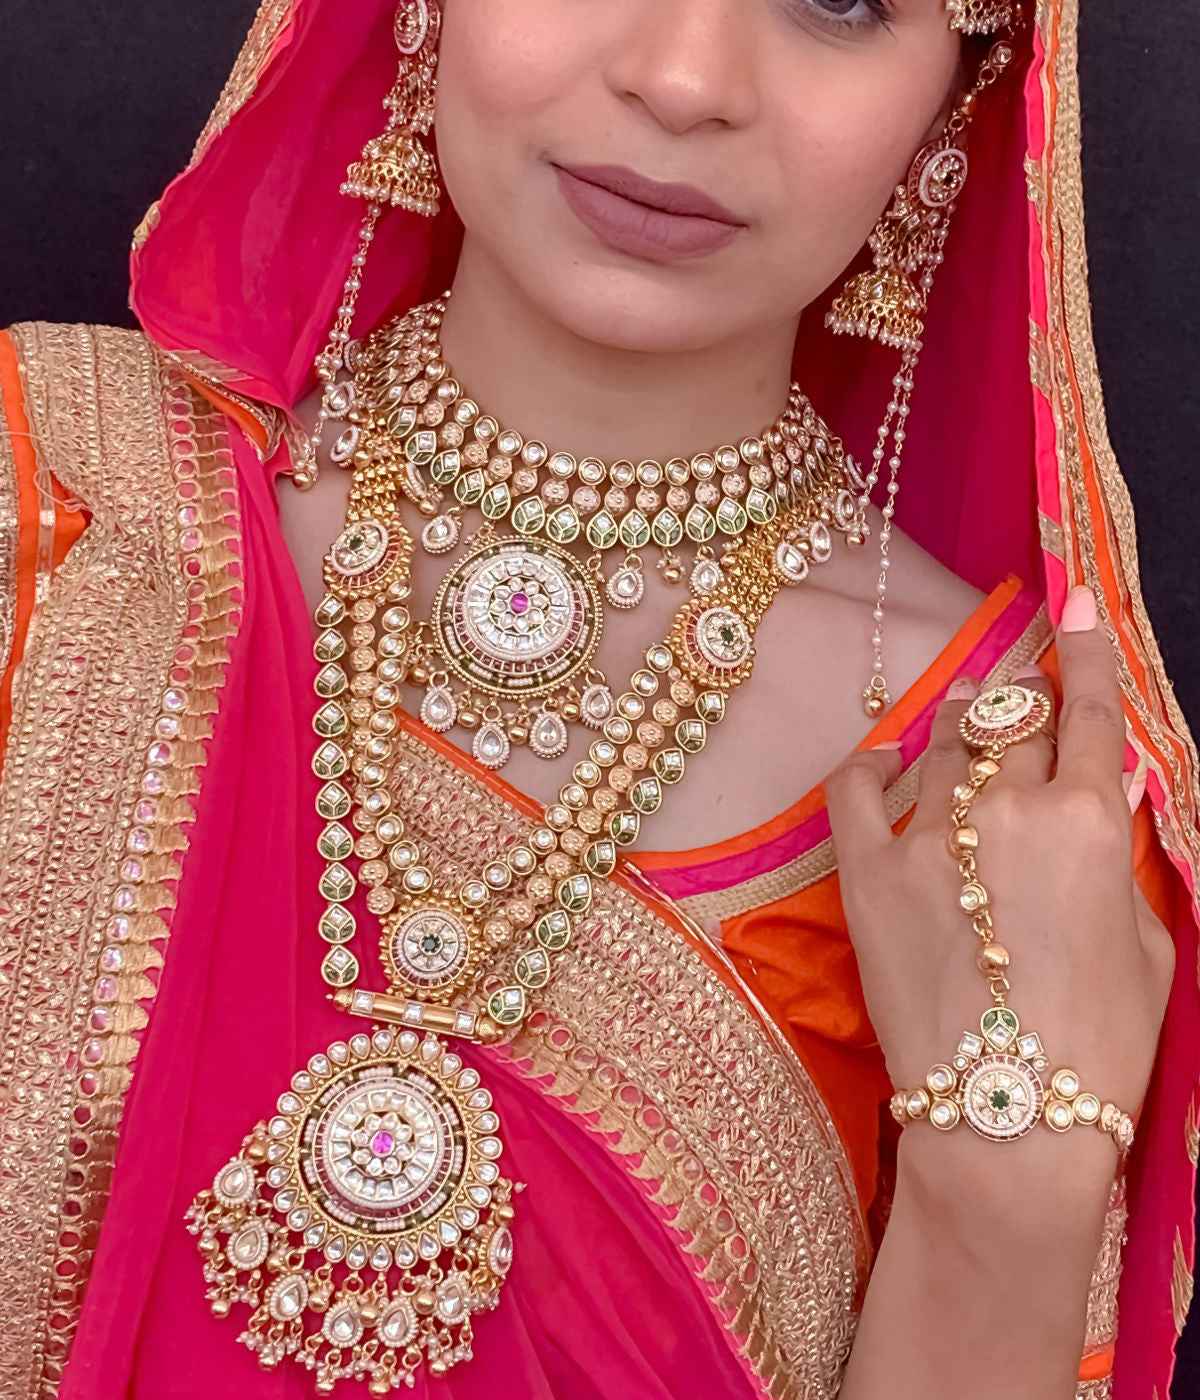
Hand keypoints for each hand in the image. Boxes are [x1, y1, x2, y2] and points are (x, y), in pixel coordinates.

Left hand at [825, 585, 1173, 1203]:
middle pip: (1012, 720)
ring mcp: (928, 839)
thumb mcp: (1150, 946)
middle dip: (1022, 711)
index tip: (1071, 608)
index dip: (1083, 652)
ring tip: (968, 750)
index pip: (1088, 710)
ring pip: (944, 743)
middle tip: (1022, 720)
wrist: (1008, 1127)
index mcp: (1087, 823)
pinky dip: (870, 763)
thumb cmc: (1100, 1048)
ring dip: (962, 736)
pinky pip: (854, 787)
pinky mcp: (867, 874)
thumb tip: (1107, 788)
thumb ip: (1123, 855)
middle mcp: (1007, 811)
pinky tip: (885, 760)